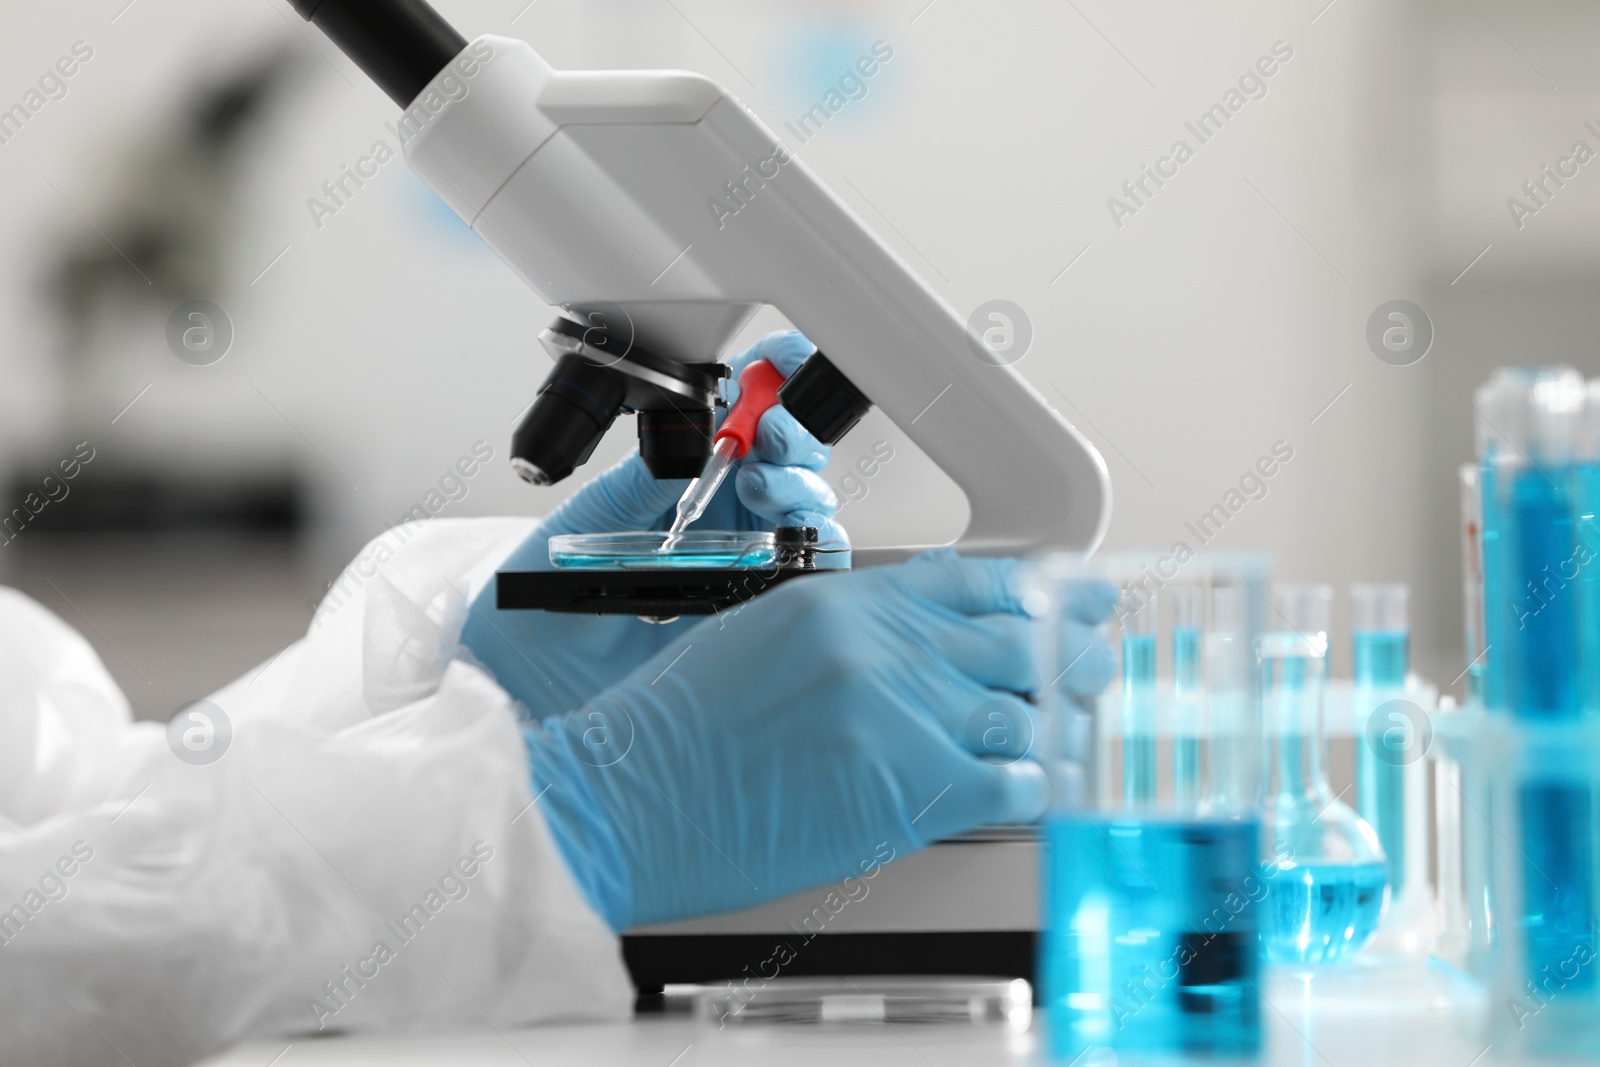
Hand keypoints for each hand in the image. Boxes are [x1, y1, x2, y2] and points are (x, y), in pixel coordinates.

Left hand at [459, 331, 846, 719]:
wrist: (533, 690)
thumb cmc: (537, 616)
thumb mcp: (584, 525)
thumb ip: (639, 482)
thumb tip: (687, 436)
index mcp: (675, 483)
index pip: (735, 420)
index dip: (764, 384)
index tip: (772, 364)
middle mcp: (718, 518)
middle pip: (786, 456)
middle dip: (792, 430)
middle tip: (769, 431)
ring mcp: (742, 562)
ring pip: (808, 505)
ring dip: (800, 481)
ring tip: (761, 483)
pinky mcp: (757, 610)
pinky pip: (813, 571)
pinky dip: (820, 543)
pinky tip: (790, 533)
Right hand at [522, 552, 1115, 930]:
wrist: (627, 799)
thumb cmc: (673, 734)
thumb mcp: (758, 641)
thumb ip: (849, 636)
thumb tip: (921, 656)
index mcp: (844, 601)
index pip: (969, 580)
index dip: (1037, 588)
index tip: (1074, 592)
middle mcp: (882, 646)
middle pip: (1012, 638)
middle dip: (1069, 652)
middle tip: (1099, 661)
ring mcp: (901, 713)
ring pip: (1025, 707)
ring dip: (1062, 723)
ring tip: (1081, 731)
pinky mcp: (911, 787)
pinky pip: (1012, 779)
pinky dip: (1038, 784)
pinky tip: (1043, 785)